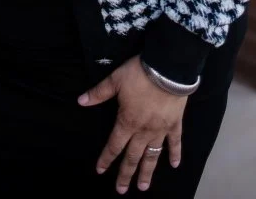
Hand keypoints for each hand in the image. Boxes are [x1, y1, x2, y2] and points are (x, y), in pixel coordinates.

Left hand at [78, 55, 186, 193]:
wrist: (167, 69)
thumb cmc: (139, 75)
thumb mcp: (115, 80)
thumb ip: (99, 93)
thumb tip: (81, 101)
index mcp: (127, 122)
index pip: (114, 145)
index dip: (106, 158)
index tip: (100, 171)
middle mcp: (143, 131)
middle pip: (133, 157)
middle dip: (126, 174)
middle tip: (121, 190)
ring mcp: (161, 129)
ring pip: (153, 155)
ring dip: (147, 172)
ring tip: (143, 187)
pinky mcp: (175, 124)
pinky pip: (175, 142)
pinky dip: (175, 154)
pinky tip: (174, 165)